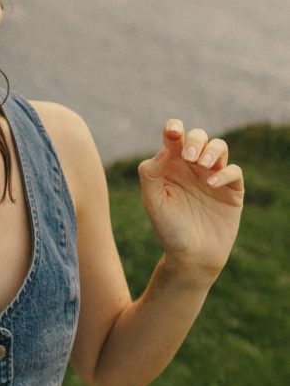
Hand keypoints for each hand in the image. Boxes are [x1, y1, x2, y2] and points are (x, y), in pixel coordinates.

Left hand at [137, 119, 244, 279]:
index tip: (173, 133)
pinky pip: (234, 171)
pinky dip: (225, 173)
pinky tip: (211, 185)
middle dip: (195, 140)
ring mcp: (213, 177)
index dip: (174, 128)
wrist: (191, 256)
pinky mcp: (231, 190)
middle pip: (198, 137)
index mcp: (170, 165)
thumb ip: (151, 171)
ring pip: (219, 147)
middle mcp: (192, 167)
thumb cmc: (168, 228)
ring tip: (201, 164)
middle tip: (188, 157)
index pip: (173, 137)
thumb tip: (165, 147)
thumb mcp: (153, 200)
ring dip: (211, 150)